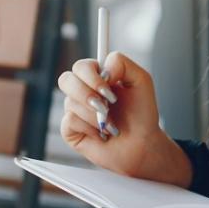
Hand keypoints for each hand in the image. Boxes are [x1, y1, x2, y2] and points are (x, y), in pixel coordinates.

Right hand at [57, 51, 191, 186]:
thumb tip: (102, 69)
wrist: (142, 143)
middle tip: (107, 106)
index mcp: (97, 77)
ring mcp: (75, 109)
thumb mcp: (141, 81)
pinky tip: (101, 134)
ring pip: (70, 102)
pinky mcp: (70, 129)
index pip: (81, 66)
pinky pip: (69, 121)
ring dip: (96, 116)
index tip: (110, 87)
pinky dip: (90, 128)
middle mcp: (83, 91)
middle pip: (66, 80)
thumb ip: (122, 63)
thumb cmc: (142, 113)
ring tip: (112, 124)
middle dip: (88, 94)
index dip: (91, 75)